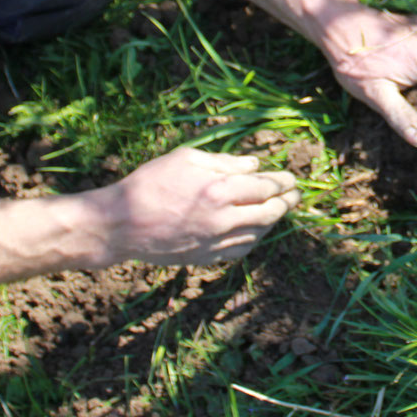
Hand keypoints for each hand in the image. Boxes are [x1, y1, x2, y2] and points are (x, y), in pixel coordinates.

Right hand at [94, 146, 298, 266]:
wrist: (121, 223)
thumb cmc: (149, 183)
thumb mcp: (186, 159)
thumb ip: (224, 161)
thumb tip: (254, 164)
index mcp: (219, 190)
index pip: (265, 187)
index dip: (282, 183)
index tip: (291, 179)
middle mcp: (223, 219)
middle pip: (269, 213)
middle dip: (286, 203)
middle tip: (295, 195)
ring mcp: (215, 242)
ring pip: (258, 233)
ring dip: (272, 222)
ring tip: (278, 210)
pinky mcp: (206, 257)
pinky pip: (240, 250)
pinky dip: (254, 239)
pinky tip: (255, 230)